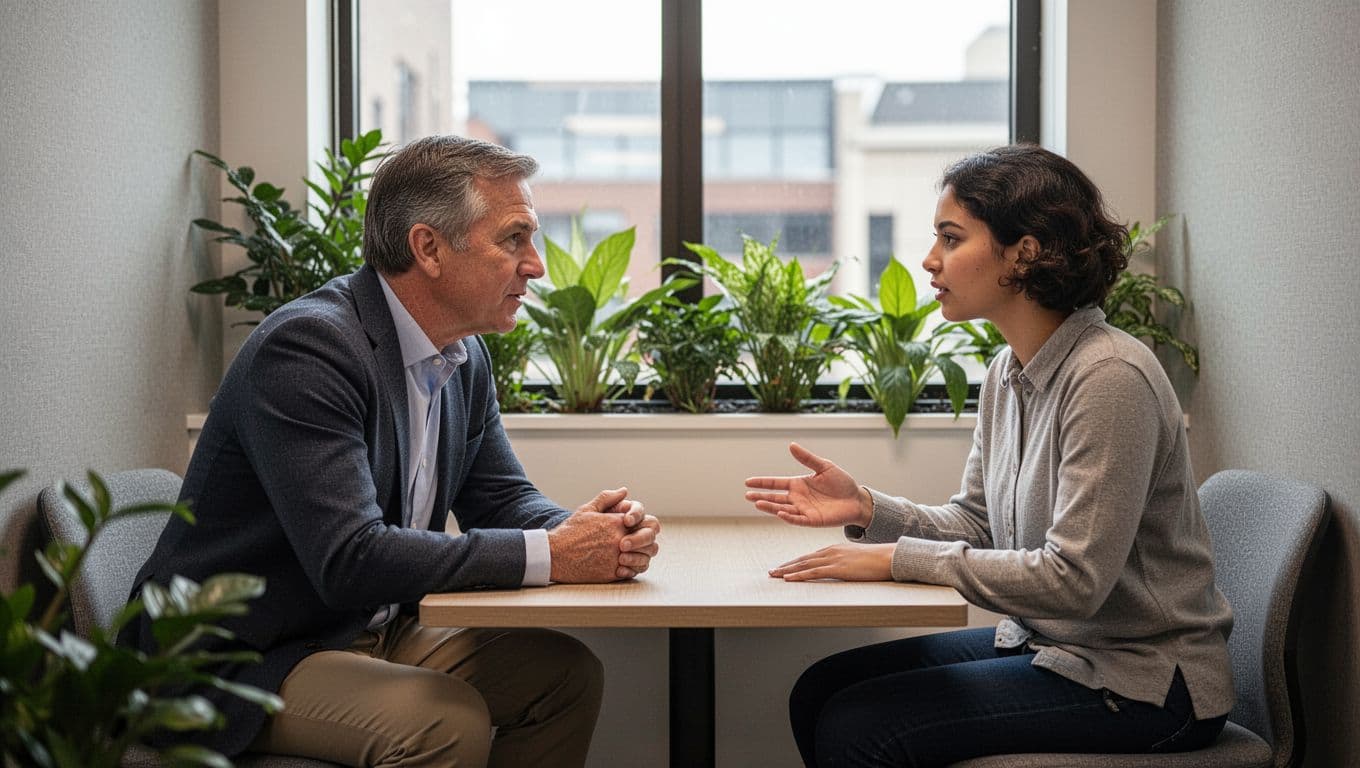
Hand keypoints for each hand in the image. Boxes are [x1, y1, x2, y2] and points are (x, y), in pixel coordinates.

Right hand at [548, 488, 657, 581]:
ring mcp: (617, 558)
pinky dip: (631, 569)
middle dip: (648, 541)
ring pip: (644, 559)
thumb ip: (607, 498)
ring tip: (632, 555)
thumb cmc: (570, 531)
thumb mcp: (587, 510)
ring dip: (642, 556)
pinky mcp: (612, 573)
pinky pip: (632, 573)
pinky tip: (622, 565)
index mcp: (617, 522)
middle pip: (650, 541)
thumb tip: (624, 491)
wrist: (555, 555)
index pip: (647, 522)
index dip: (645, 525)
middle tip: (639, 542)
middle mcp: (620, 540)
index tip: (638, 528)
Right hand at [745, 443, 871, 527]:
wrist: (857, 499)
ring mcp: (804, 510)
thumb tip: (791, 445)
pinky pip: (797, 519)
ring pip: (782, 509)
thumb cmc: (841, 483)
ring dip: (770, 507)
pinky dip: (788, 517)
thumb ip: (807, 458)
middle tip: (748, 495)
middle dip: (761, 497)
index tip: (748, 482)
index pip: (776, 483)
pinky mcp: (812, 520)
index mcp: (798, 484)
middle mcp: (798, 498)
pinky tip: (780, 513)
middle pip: (775, 498)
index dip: (762, 483)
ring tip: (758, 503)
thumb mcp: (824, 466)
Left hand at [768, 543, 895, 581]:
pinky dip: (799, 575)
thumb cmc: (876, 561)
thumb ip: (843, 564)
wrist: (888, 557)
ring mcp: (833, 559)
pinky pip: (814, 572)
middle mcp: (830, 552)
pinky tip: (789, 578)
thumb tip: (837, 572)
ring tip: (774, 575)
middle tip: (771, 572)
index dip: (794, 563)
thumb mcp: (855, 560)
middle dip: (785, 566)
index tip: (783, 568)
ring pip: (804, 565)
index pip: (809, 557)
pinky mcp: (837, 568)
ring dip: (787, 571)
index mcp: (833, 550)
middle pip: (802, 559)